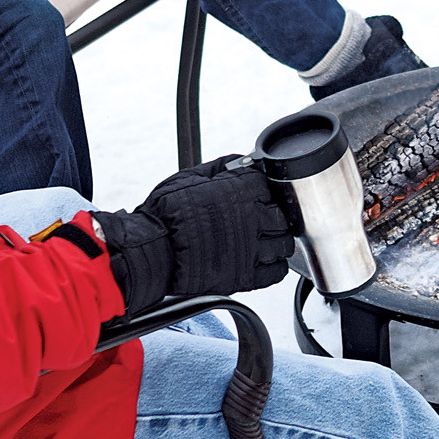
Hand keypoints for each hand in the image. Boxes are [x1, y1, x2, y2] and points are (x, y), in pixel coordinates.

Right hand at [93, 159, 294, 313]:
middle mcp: (252, 218)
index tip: (258, 195)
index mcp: (241, 191)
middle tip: (263, 218)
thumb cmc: (165, 214)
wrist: (154, 251)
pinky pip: (276, 271)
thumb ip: (220, 168)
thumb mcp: (190, 177)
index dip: (264, 190)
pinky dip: (275, 266)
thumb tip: (239, 162)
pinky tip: (265, 260)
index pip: (270, 185)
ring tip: (265, 240)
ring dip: (278, 240)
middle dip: (274, 216)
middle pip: (282, 215)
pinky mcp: (245, 276)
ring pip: (284, 243)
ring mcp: (251, 249)